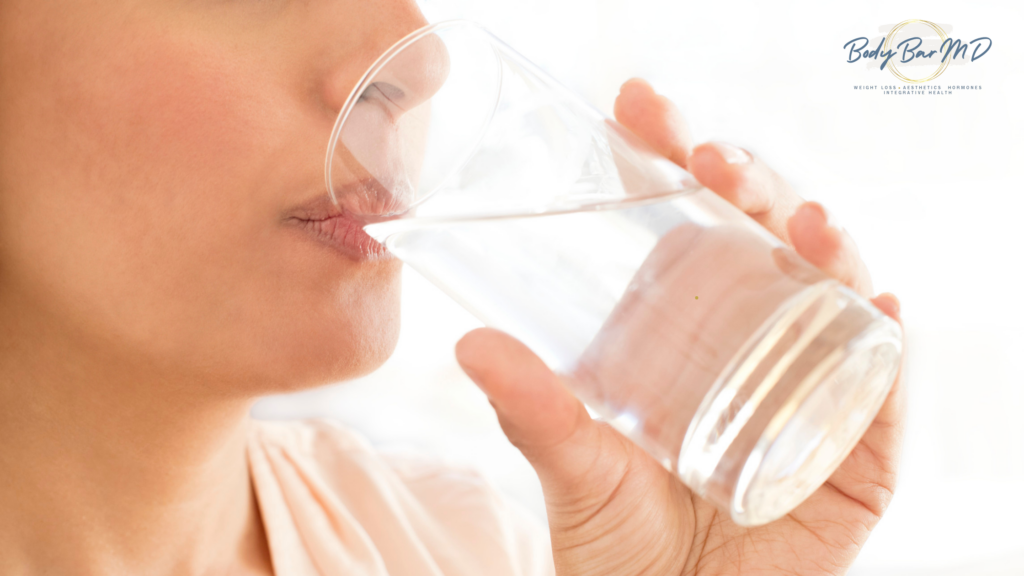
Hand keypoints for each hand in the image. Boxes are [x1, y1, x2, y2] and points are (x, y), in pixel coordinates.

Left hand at [455, 78, 904, 574]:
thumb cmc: (620, 546)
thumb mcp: (573, 464)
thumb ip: (533, 408)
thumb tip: (469, 342)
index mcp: (688, 328)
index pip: (690, 222)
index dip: (674, 159)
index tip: (639, 106)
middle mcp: (754, 342)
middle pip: (766, 240)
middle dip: (749, 184)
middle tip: (710, 154)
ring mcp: (809, 386)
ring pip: (832, 294)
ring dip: (826, 244)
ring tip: (801, 217)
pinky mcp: (855, 450)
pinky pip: (883, 386)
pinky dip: (888, 343)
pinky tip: (878, 303)